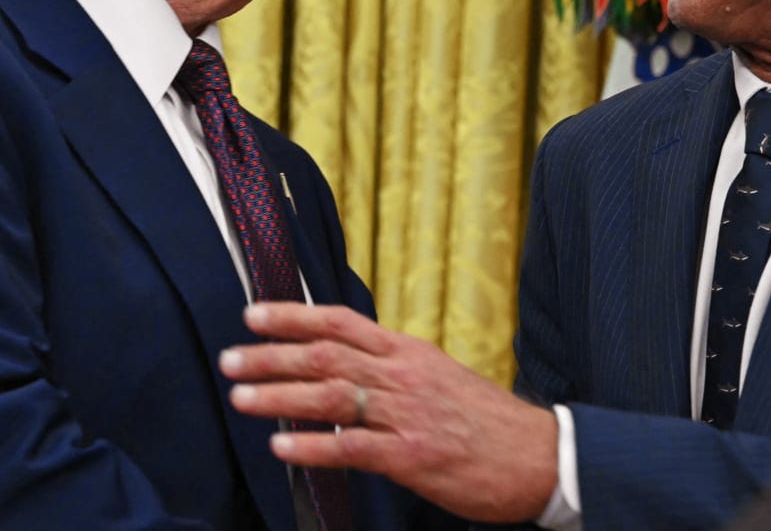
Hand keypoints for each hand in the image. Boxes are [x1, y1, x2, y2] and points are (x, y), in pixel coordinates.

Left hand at [219, 302, 558, 522]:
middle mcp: (404, 374)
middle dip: (272, 356)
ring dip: (280, 397)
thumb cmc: (487, 421)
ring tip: (241, 398)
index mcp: (409, 351)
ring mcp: (408, 414)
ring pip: (333, 396)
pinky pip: (352, 447)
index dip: (294, 317)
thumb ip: (393, 370)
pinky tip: (282, 448)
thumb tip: (344, 367)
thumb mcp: (440, 377)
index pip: (341, 322)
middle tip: (230, 358)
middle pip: (326, 355)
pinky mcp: (412, 455)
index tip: (253, 314)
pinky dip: (313, 446)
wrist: (540, 455)